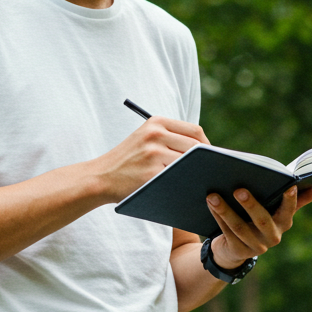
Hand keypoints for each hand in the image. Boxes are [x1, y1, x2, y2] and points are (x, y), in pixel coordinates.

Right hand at [93, 116, 209, 201]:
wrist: (101, 176)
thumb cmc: (127, 161)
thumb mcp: (145, 138)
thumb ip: (170, 137)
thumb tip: (206, 150)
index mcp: (156, 122)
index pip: (195, 130)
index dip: (207, 146)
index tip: (211, 158)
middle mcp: (155, 134)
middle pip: (195, 146)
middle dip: (204, 161)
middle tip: (210, 172)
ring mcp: (153, 153)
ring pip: (188, 163)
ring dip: (196, 173)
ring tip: (200, 181)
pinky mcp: (151, 173)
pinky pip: (177, 178)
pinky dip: (184, 183)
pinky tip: (186, 189)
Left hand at [205, 185, 311, 267]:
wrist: (235, 249)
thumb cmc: (257, 221)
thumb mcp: (274, 211)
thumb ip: (293, 201)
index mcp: (283, 223)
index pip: (289, 211)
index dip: (291, 200)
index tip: (291, 186)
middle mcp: (272, 237)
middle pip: (262, 220)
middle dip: (251, 204)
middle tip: (239, 189)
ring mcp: (255, 247)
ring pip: (240, 227)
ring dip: (225, 210)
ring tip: (213, 195)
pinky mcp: (238, 251)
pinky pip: (227, 232)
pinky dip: (218, 217)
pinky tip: (210, 204)